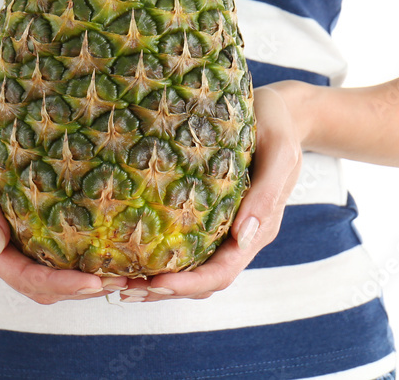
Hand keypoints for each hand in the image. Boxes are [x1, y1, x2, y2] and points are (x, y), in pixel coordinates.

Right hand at [0, 96, 127, 303]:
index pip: (19, 275)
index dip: (58, 284)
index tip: (95, 282)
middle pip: (35, 286)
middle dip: (77, 289)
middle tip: (122, 283)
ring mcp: (6, 241)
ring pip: (43, 280)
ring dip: (79, 284)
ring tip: (120, 277)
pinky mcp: (20, 229)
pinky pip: (46, 257)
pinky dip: (73, 265)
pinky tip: (102, 256)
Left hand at [118, 82, 304, 301]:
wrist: (278, 110)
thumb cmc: (280, 126)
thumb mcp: (280, 153)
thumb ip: (267, 194)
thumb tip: (244, 238)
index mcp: (259, 228)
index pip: (223, 272)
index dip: (189, 283)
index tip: (155, 283)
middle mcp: (239, 235)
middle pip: (202, 280)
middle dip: (164, 289)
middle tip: (122, 289)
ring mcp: (224, 226)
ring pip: (192, 268)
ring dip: (157, 279)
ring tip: (118, 281)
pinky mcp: (209, 211)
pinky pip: (186, 243)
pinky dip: (160, 255)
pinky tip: (131, 250)